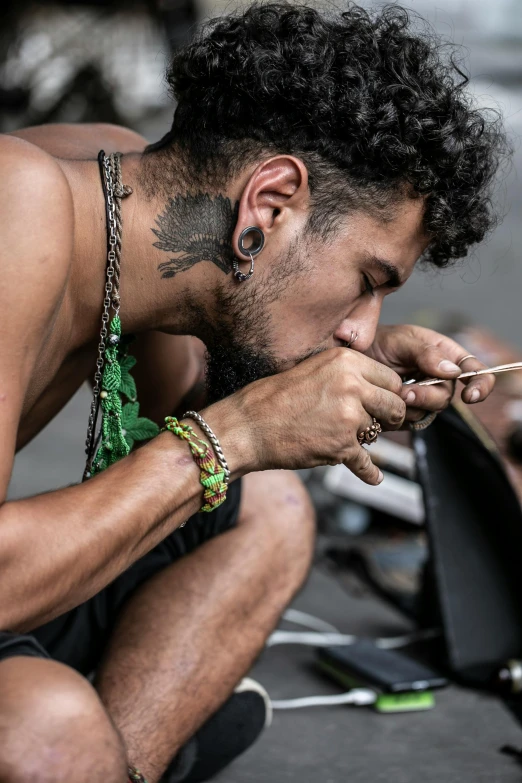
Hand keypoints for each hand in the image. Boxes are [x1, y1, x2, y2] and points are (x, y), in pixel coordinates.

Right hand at [209, 348, 404, 484]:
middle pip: (395, 405)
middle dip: (389, 417)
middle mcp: (352, 385)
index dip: (389, 394)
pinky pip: (367, 463)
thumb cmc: (273, 398)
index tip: (383, 403)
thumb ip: (346, 375)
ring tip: (350, 439)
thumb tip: (375, 389)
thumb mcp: (314, 369)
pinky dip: (370, 473)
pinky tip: (374, 476)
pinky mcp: (342, 446)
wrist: (247, 426)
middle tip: (379, 423)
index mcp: (345, 361)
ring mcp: (349, 417)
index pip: (391, 379)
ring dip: (369, 439)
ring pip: (379, 432)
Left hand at [366, 325, 495, 424]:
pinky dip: (398, 414)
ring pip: (428, 412)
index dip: (480, 385)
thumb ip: (426, 353)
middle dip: (427, 397)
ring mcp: (424, 397)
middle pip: (445, 397)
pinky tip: (385, 402)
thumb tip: (453, 371)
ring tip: (391, 393)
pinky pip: (410, 421)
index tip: (469, 396)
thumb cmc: (379, 341)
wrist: (353, 357)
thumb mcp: (402, 340)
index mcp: (446, 355)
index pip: (474, 371)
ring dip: (410, 406)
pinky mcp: (407, 411)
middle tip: (405, 392)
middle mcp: (439, 378)